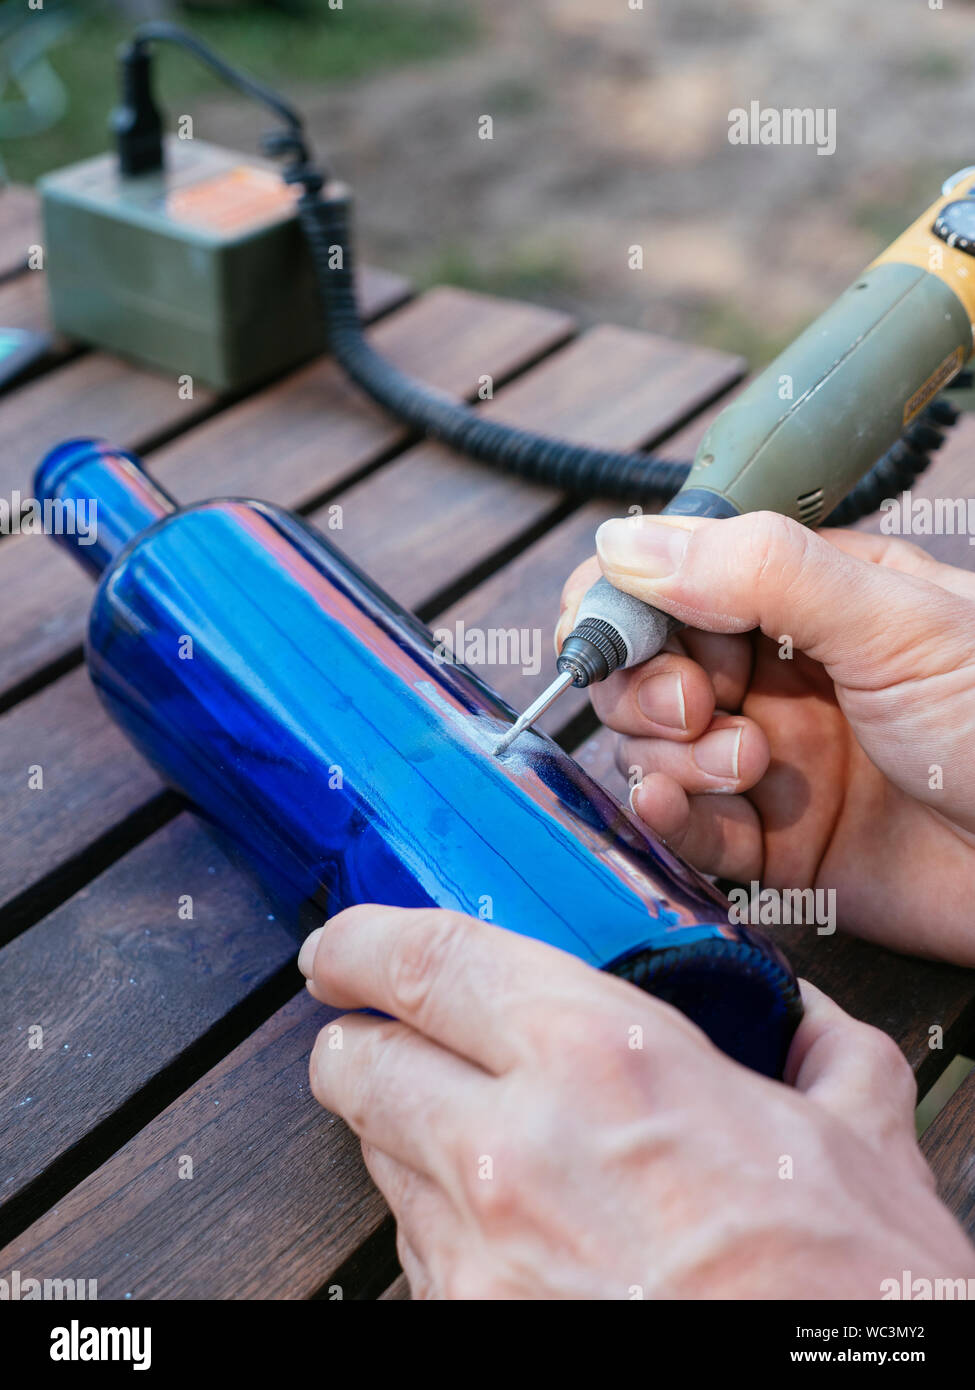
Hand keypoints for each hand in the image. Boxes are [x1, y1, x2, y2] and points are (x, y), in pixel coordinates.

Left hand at [301, 906, 974, 1299]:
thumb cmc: (845, 1288)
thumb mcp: (859, 1133)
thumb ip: (813, 1046)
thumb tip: (802, 1018)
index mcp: (602, 1058)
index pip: (428, 960)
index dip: (363, 941)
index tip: (344, 944)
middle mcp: (513, 1149)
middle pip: (362, 1061)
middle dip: (360, 1038)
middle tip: (378, 1033)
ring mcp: (478, 1257)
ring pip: (379, 1158)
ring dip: (404, 1132)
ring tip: (467, 1134)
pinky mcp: (465, 1328)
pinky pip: (417, 1255)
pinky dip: (442, 1226)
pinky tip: (505, 1229)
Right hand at [559, 513, 974, 964]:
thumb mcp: (892, 622)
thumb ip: (757, 573)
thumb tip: (625, 544)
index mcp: (803, 598)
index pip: (672, 580)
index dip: (635, 605)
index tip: (632, 633)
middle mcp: (775, 675)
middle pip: (644, 667)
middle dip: (645, 686)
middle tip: (696, 706)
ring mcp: (769, 760)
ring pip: (652, 749)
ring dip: (671, 757)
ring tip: (748, 766)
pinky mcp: (773, 844)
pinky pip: (686, 828)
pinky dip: (666, 818)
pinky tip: (673, 807)